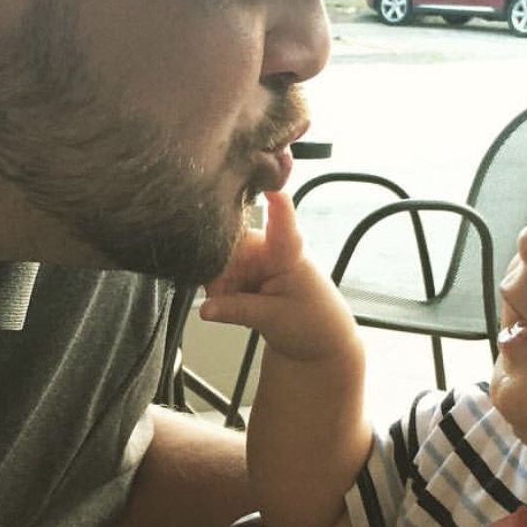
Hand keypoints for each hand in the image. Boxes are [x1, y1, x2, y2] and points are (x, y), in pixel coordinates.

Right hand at [201, 191, 358, 362]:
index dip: (273, 199)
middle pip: (234, 242)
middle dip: (220, 269)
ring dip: (220, 283)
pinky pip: (225, 274)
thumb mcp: (273, 319)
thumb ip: (236, 310)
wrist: (322, 343)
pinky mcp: (253, 272)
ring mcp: (262, 259)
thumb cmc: (314, 324)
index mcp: (289, 252)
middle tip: (220, 295)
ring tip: (235, 306)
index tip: (262, 183)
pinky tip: (234, 304)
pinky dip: (223, 291)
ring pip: (223, 260)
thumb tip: (205, 308)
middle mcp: (274, 248)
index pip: (282, 218)